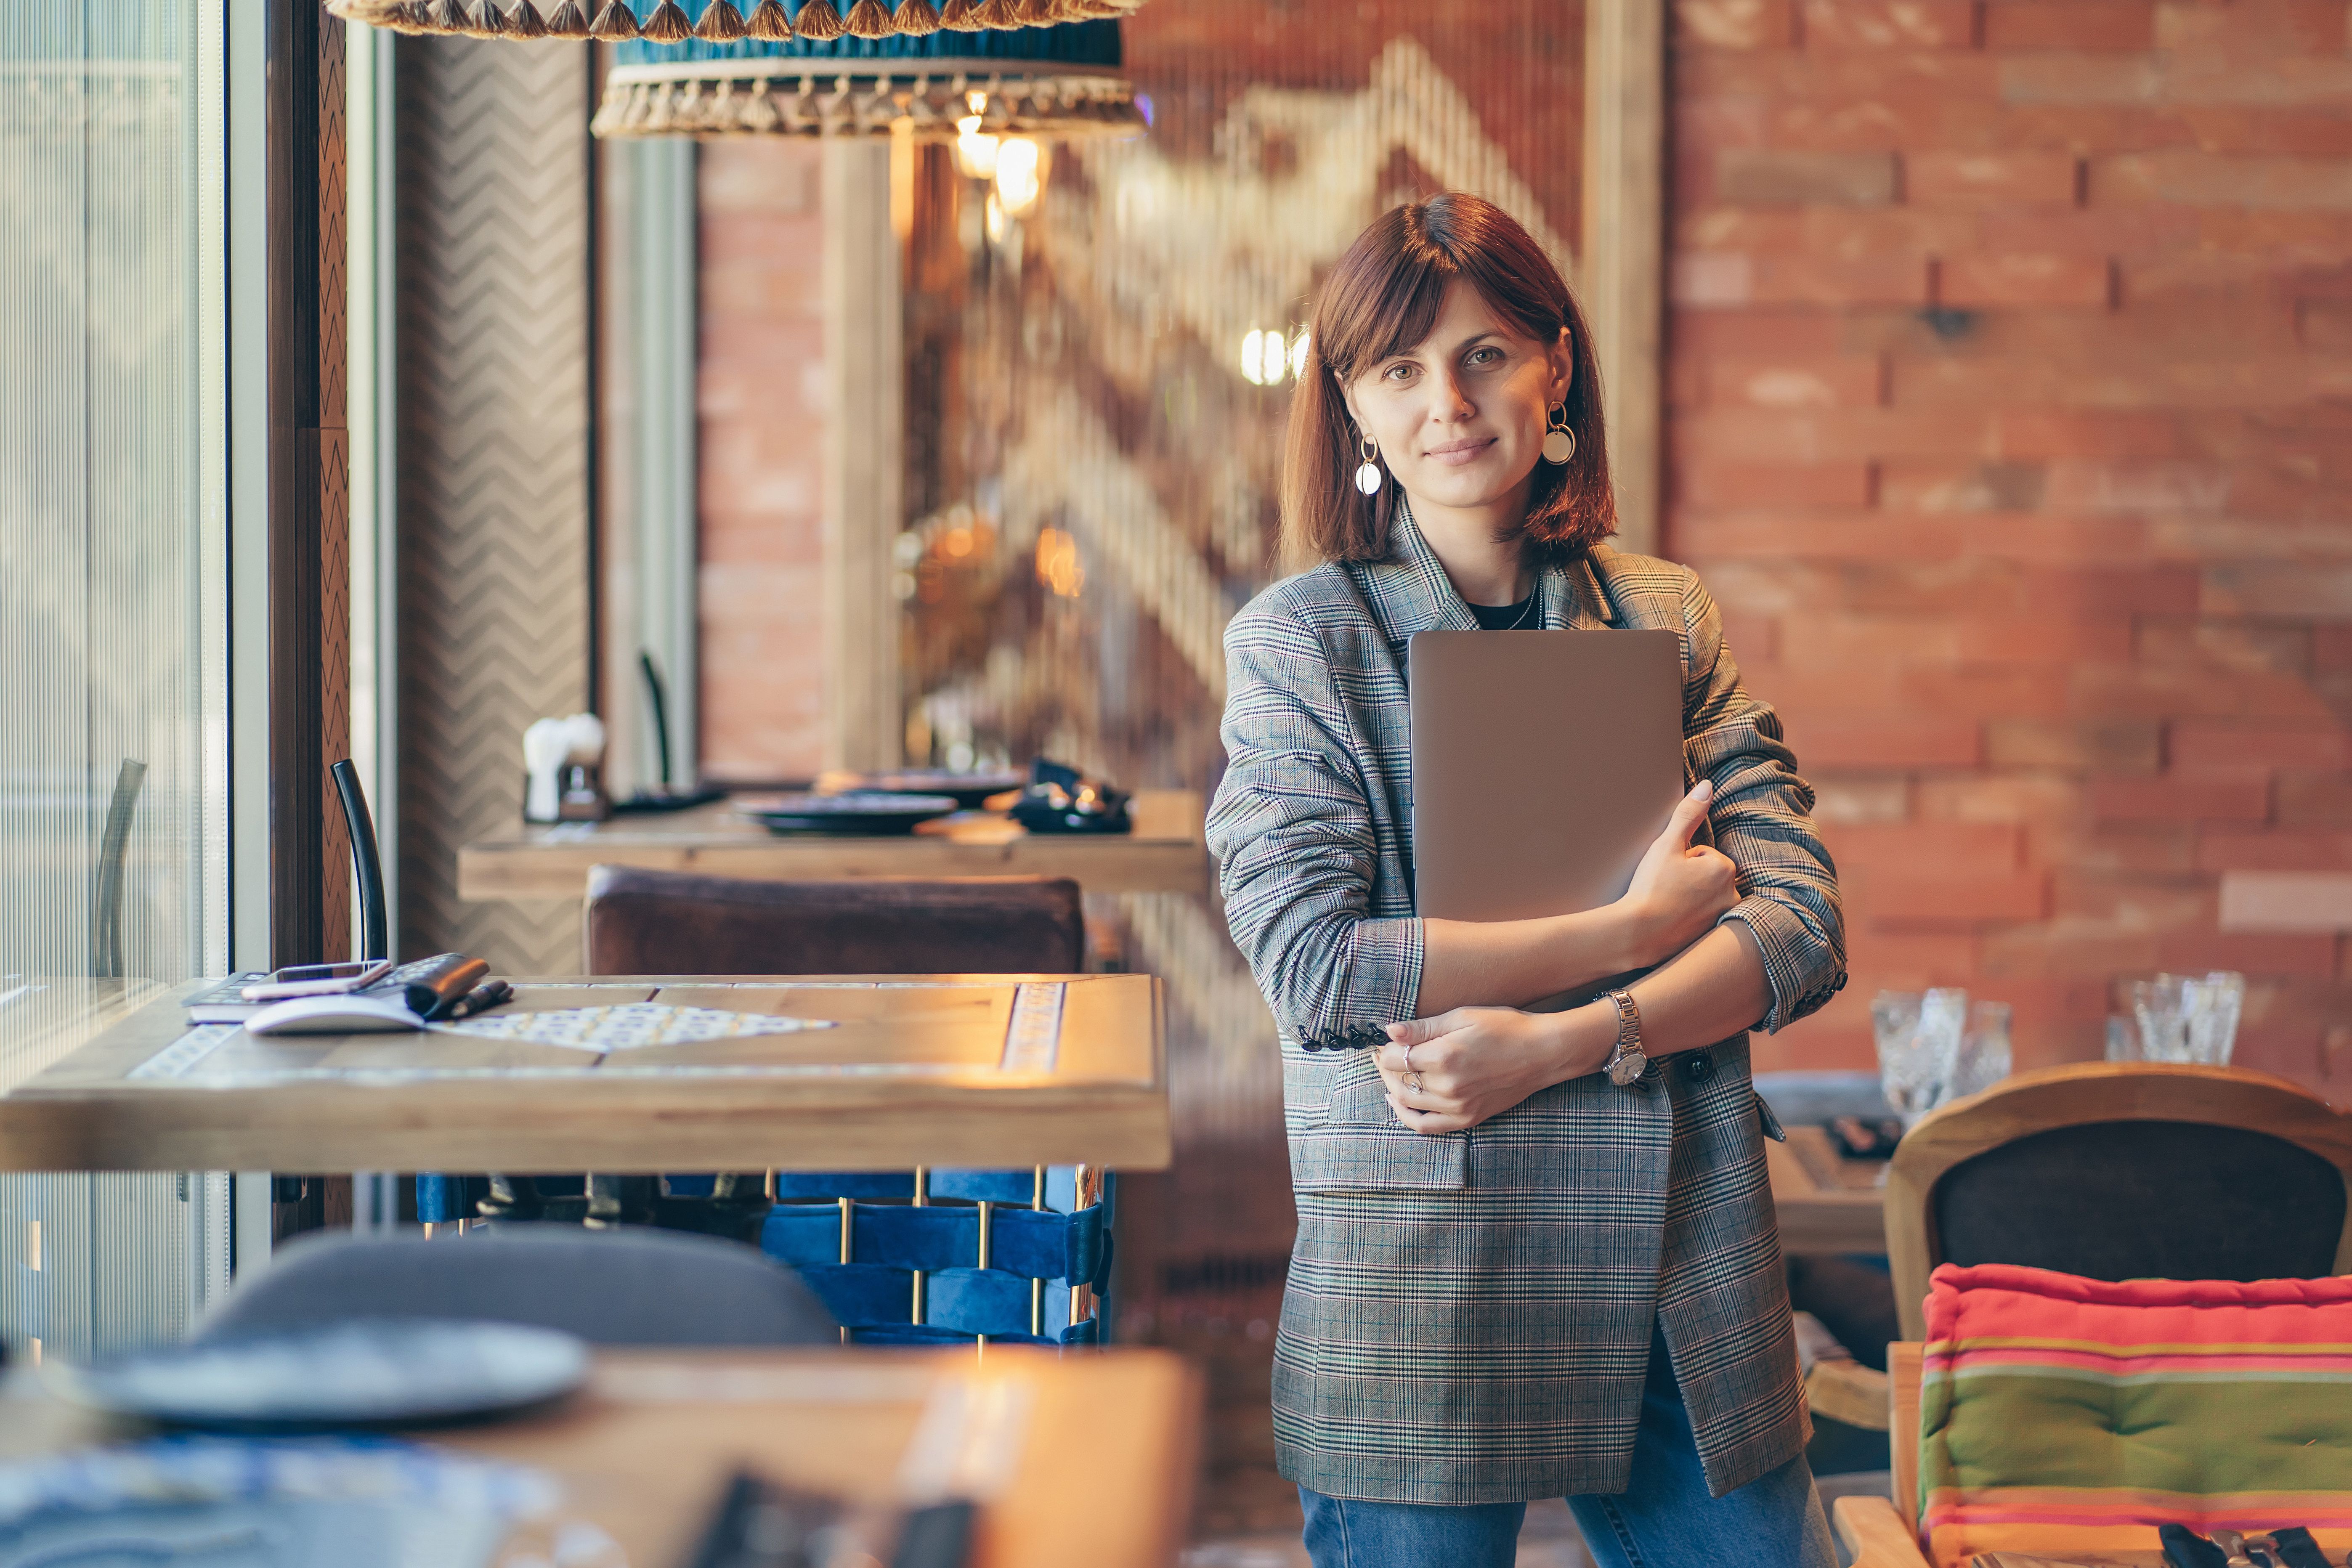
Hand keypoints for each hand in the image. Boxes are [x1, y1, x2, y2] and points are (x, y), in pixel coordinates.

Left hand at [1374, 1008, 1591, 1135]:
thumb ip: (1424, 1027)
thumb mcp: (1463, 1017)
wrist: (1543, 1053)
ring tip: (1391, 1074)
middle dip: (1386, 1067)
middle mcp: (1448, 1086)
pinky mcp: (1468, 1119)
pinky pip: (1427, 1127)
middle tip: (1384, 1056)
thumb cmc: (1505, 1028)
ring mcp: (1458, 1106)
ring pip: (1408, 1103)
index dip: (1386, 1049)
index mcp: (1445, 1056)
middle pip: (1399, 1080)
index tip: (1386, 1042)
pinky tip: (1400, 1102)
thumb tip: (1390, 1031)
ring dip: (1393, 1087)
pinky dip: (1408, 1117)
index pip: (1396, 1058)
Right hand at [1619, 779, 1737, 965]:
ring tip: (1667, 904)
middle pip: (1706, 875)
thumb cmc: (1651, 888)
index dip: (1680, 860)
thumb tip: (1707, 785)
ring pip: (1705, 895)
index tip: (1666, 874)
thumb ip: (1687, 814)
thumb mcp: (1666, 845)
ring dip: (1689, 897)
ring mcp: (1723, 917)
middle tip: (1665, 889)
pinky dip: (1689, 917)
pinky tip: (1671, 920)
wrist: (1637, 934)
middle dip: (1688, 878)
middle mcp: (1732, 894)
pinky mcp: (1713, 935)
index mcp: (1724, 869)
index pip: (1702, 853)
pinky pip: (1702, 917)